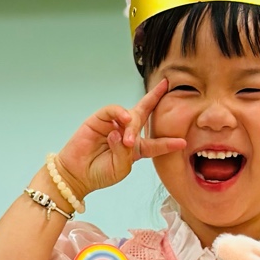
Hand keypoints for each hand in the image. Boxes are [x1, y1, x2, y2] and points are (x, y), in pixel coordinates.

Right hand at [57, 79, 185, 198]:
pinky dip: (119, 113)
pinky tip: (123, 120)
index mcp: (136, 149)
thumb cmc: (100, 174)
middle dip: (155, 97)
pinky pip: (113, 111)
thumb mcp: (121, 168)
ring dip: (132, 126)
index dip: (168, 143)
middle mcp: (126, 133)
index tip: (183, 142)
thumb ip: (126, 152)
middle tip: (166, 85)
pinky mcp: (99, 119)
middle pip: (144, 112)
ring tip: (127, 141)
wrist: (77, 175)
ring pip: (130, 115)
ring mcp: (113, 125)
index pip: (155, 143)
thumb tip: (120, 132)